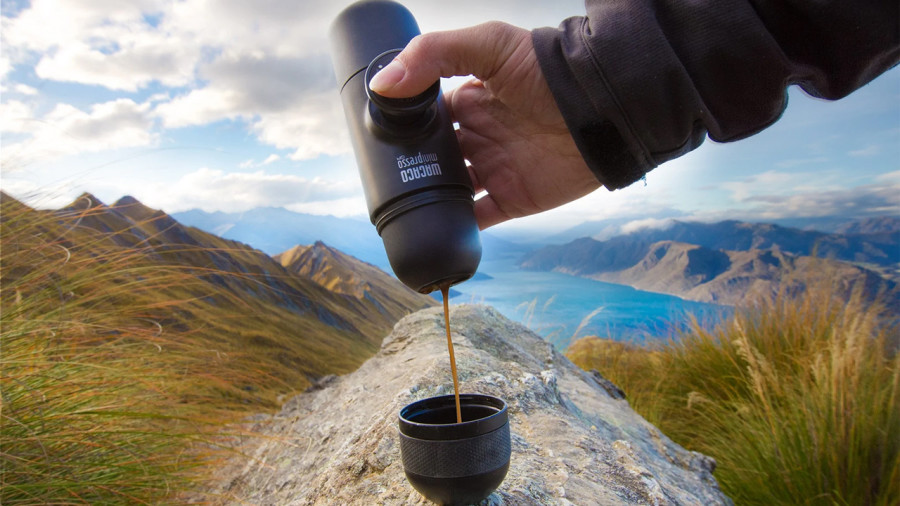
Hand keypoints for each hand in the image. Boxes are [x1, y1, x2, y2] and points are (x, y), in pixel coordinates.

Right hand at [369, 22, 599, 229]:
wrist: (601, 108)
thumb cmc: (548, 71)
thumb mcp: (489, 45)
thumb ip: (433, 55)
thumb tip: (383, 85)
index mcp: (469, 102)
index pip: (426, 117)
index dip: (402, 125)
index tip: (376, 136)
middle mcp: (479, 137)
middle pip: (434, 158)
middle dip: (411, 167)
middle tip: (384, 177)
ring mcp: (494, 170)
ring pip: (449, 191)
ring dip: (428, 198)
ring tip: (401, 206)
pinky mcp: (512, 200)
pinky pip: (476, 220)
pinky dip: (456, 228)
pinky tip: (433, 228)